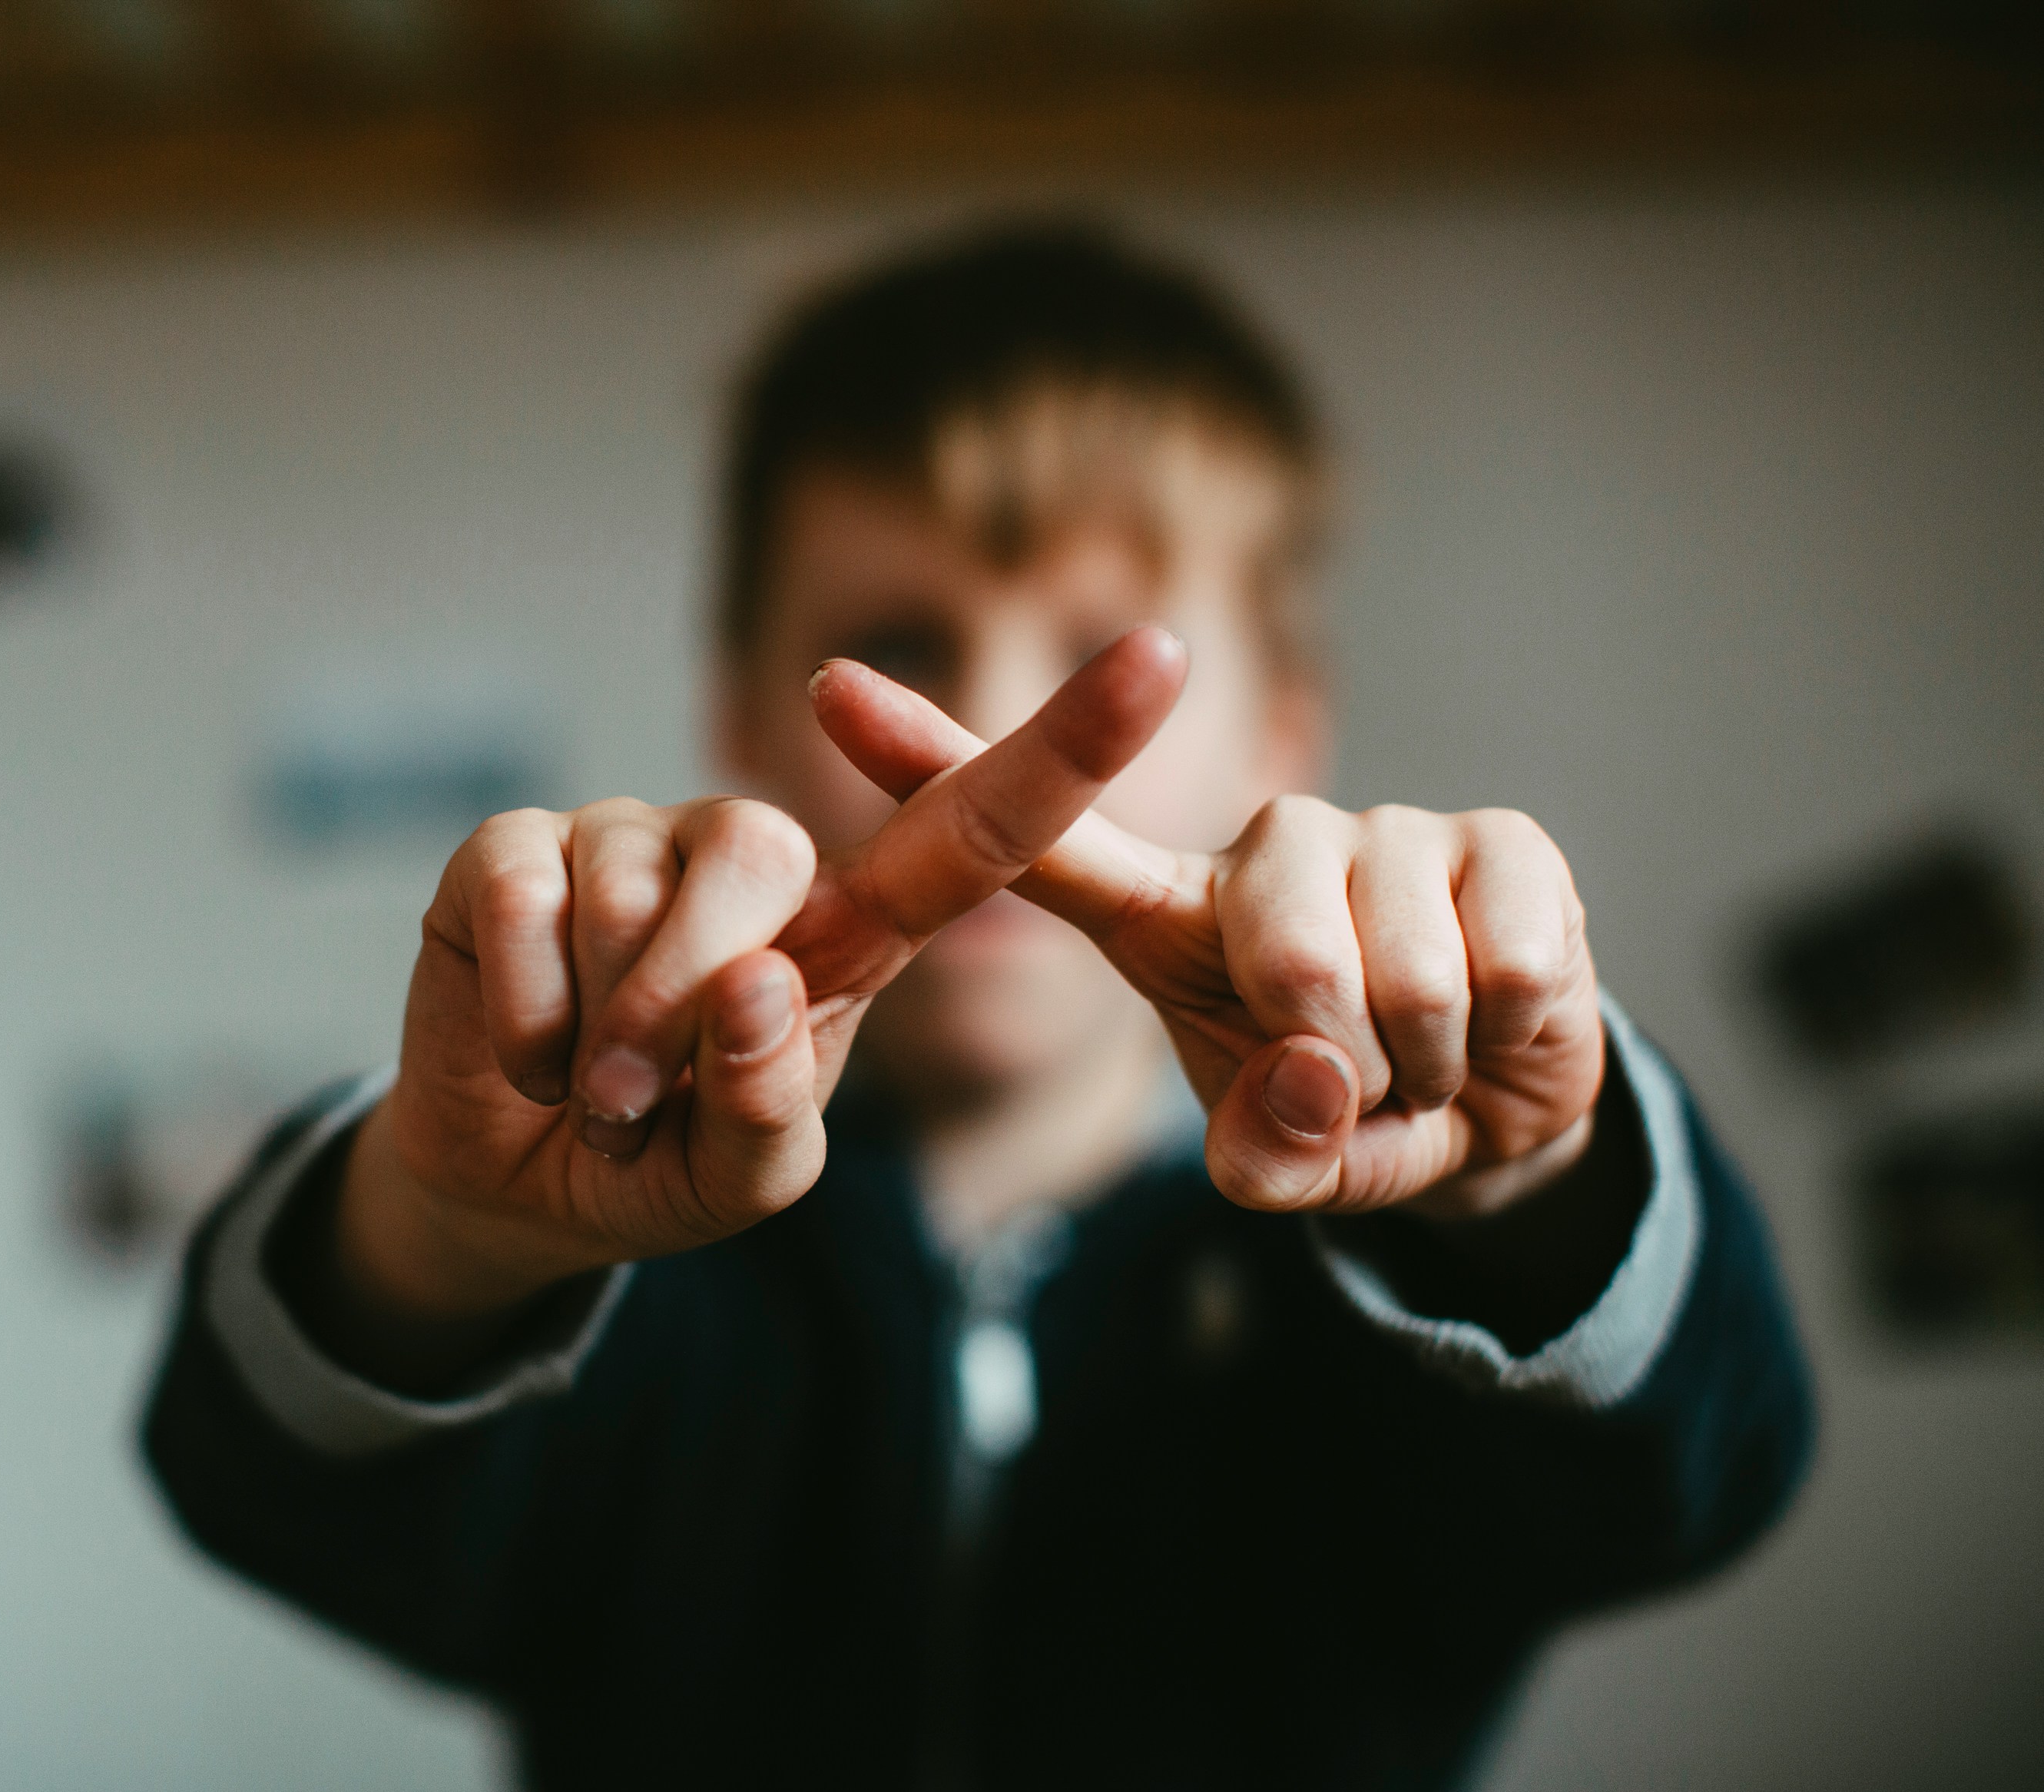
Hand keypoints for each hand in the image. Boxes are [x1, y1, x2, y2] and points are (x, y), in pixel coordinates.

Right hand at [337, 627, 1192, 1342]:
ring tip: (583, 1082)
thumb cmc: (657, 1161)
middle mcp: (751, 858)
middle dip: (686, 1006)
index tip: (1166, 654)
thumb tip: (755, 979)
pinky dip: (521, 1009)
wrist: (511, 1182)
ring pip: (630, 892)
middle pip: (765, 859)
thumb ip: (767, 1111)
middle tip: (636, 1104)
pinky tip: (522, 1045)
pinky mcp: (516, 841)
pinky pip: (522, 897)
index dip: (1068, 745)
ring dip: (594, 1029)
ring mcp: (631, 834)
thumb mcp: (741, 1180)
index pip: (974, 829)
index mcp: (847, 930)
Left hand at [812, 659, 1605, 1217]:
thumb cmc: (1352, 1118)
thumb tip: (1310, 1081)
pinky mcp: (1501, 838)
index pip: (1038, 837)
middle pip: (1282, 952)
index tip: (825, 685)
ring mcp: (1385, 829)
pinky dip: (1503, 1035)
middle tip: (1357, 1083)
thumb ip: (1268, 1152)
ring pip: (1399, 971)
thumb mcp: (1285, 1162)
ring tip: (1417, 1056)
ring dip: (1421, 1061)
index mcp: (1168, 914)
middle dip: (1339, 1065)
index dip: (934, 759)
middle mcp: (1266, 844)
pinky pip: (1502, 965)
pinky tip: (1493, 1018)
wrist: (1501, 1115)